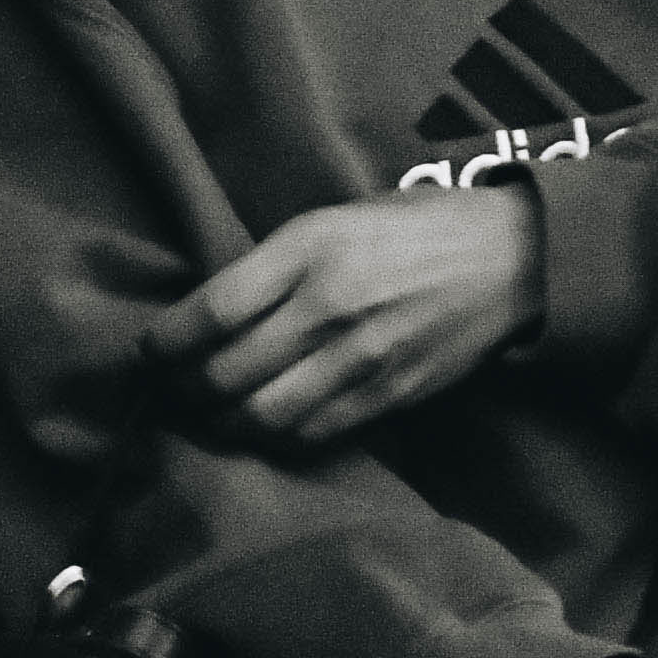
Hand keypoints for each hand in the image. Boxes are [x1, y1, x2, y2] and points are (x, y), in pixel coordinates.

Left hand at [139, 188, 543, 445]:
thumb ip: (275, 264)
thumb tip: (210, 312)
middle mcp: (329, 306)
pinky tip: (262, 427)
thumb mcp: (335, 218)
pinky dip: (274, 439)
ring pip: (261, 417)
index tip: (150, 351)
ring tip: (209, 416)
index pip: (211, 311)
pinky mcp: (387, 396)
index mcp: (308, 248)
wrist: (507, 259)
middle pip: (225, 374)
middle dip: (183, 391)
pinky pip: (311, 434)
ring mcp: (360, 358)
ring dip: (221, 425)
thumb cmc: (412, 228)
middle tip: (171, 390)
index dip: (166, 342)